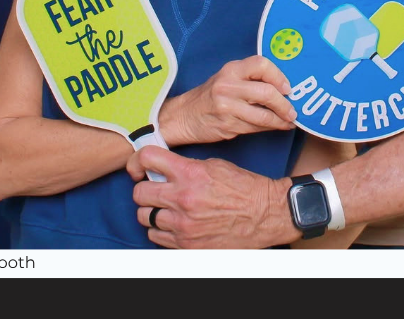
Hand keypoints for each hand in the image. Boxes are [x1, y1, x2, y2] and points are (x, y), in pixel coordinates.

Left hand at [128, 146, 290, 248]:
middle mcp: (182, 198)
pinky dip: (160, 230)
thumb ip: (185, 167)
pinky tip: (174, 223)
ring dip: (152, 211)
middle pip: (139, 193)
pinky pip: (156, 237)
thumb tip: (163, 170)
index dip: (139, 161)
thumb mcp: (214, 165)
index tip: (140, 167)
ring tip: (165, 207)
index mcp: (190, 173)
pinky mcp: (187, 245)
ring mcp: (183, 225)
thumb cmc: (243, 186)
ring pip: (144, 217)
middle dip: (144, 189)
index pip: (147, 158)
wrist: (264, 213)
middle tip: (154, 189)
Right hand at [158, 55, 296, 147]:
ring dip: (281, 120)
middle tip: (293, 110)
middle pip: (267, 92)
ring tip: (289, 121)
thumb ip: (250, 80)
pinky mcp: (228, 125)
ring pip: (264, 115)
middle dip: (284, 104)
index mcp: (232, 69)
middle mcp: (229, 85)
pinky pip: (255, 127)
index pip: (262, 64)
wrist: (183, 116)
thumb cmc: (210, 96)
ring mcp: (227, 106)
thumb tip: (283, 88)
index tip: (288, 88)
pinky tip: (276, 127)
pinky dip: (270, 128)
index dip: (279, 76)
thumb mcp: (227, 79)